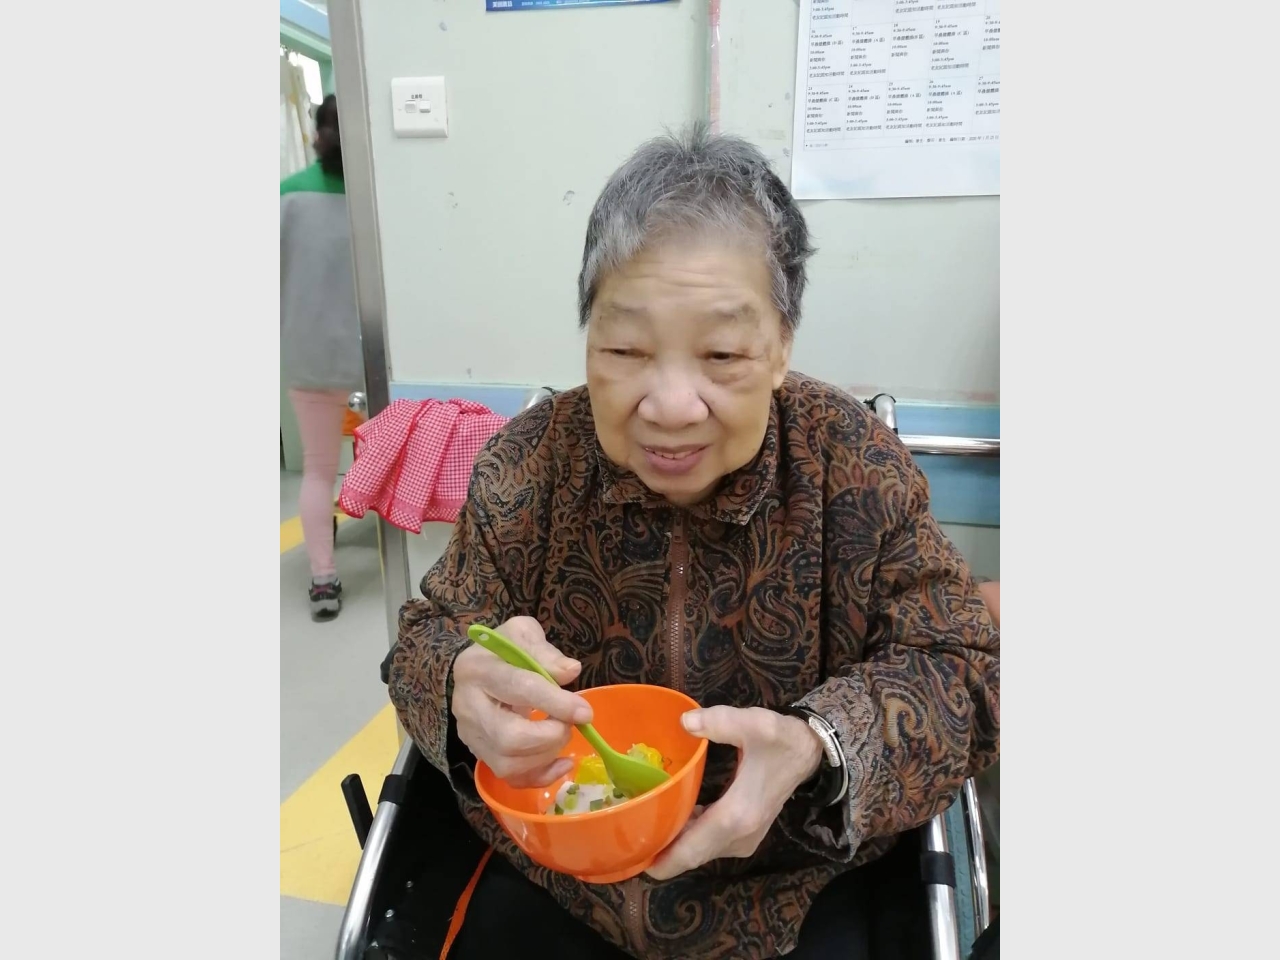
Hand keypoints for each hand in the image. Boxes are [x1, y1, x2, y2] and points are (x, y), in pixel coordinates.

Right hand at [451, 616, 592, 787]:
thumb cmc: (502, 650)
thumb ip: (545, 653)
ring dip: (547, 755)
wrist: (474, 669)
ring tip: (560, 733)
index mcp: (478, 669)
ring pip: (508, 764)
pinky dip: (541, 776)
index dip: (555, 702)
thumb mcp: (522, 635)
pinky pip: (511, 778)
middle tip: (568, 724)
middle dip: (549, 736)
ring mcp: (472, 736)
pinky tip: (562, 762)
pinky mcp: (480, 755)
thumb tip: (570, 671)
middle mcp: (469, 707)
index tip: (585, 712)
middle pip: (508, 737)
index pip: (518, 688)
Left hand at [644, 705, 824, 880]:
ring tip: (640, 827)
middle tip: (626, 837)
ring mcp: (743, 838)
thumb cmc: (781, 740)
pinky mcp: (744, 833)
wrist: (809, 752)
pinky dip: (688, 836)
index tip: (634, 860)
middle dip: (661, 851)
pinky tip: (670, 818)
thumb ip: (720, 721)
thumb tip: (685, 722)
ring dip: (673, 843)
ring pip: (700, 850)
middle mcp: (739, 836)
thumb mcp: (754, 724)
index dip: (663, 859)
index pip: (693, 849)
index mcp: (737, 816)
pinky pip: (709, 842)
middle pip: (692, 854)